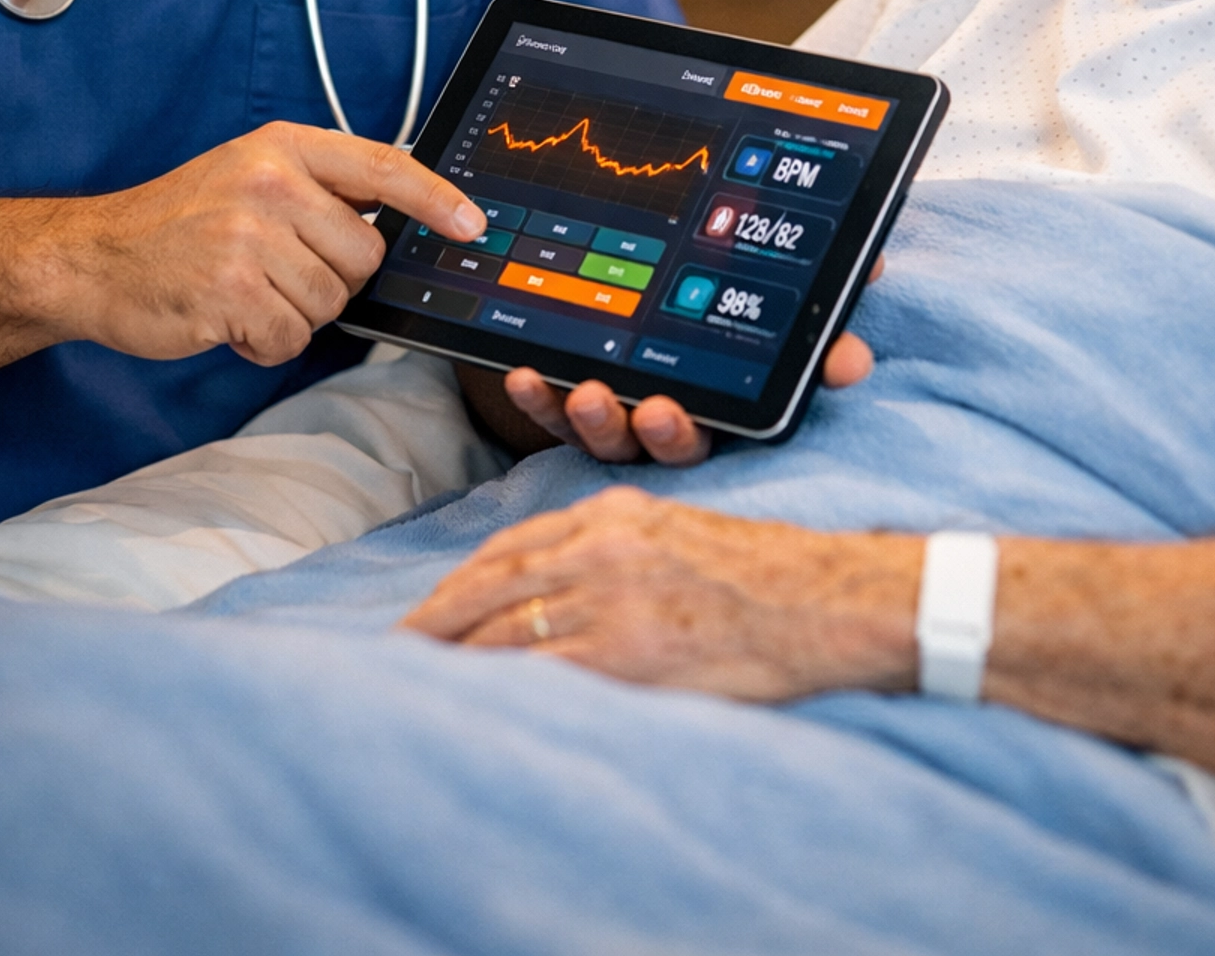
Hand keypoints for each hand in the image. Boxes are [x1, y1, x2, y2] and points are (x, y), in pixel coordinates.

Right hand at [27, 123, 484, 366]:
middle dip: (332, 278)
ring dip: (294, 313)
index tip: (473, 225)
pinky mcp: (230, 291)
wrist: (94, 257)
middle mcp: (271, 184)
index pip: (383, 167)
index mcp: (284, 147)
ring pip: (331, 303)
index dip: (436, 198)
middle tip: (275, 270)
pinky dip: (264, 344)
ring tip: (243, 290)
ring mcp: (249, 237)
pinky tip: (228, 319)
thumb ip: (320, 189)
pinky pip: (290, 339)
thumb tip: (403, 223)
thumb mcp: (250, 174)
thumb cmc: (179, 222)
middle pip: (365, 255)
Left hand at [403, 486, 921, 700]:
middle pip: (490, 582)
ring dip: (453, 656)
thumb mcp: (675, 533)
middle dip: (437, 618)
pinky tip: (472, 702)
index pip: (510, 545)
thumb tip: (562, 587)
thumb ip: (614, 548)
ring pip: (504, 625)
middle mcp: (600, 544)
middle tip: (395, 649)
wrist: (818, 600)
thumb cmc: (760, 574)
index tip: (429, 609)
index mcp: (611, 512)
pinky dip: (497, 683)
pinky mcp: (625, 648)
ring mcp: (610, 595)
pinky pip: (541, 667)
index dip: (460, 582)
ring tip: (417, 682)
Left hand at [498, 255, 884, 465]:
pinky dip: (537, 400)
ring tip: (584, 389)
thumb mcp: (780, 299)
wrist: (649, 302)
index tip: (679, 406)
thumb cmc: (726, 311)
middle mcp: (675, 422)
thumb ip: (819, 284)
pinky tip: (524, 374)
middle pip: (668, 445)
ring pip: (609, 438)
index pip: (734, 423)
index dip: (725, 422)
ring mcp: (621, 419)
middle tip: (651, 410)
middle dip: (660, 433)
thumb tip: (871, 267)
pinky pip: (552, 418)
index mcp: (726, 405)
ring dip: (594, 420)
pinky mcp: (568, 410)